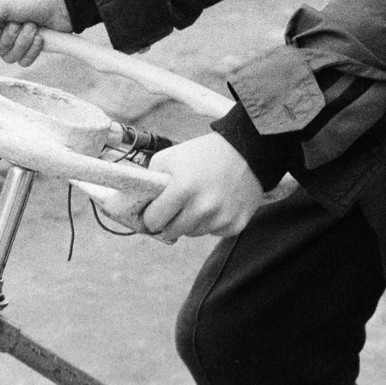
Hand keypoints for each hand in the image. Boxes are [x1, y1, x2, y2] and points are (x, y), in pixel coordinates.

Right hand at [0, 0, 71, 66]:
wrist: (61, 4)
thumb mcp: (0, 5)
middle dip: (6, 40)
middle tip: (16, 24)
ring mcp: (12, 41)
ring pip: (7, 59)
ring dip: (22, 43)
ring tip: (32, 26)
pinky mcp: (28, 50)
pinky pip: (23, 62)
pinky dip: (32, 51)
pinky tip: (39, 37)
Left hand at [140, 133, 263, 240]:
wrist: (247, 151)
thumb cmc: (203, 154)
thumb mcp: (170, 157)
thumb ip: (150, 181)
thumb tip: (138, 206)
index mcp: (182, 189)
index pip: (153, 221)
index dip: (150, 216)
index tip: (153, 211)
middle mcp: (202, 207)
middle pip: (172, 232)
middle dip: (169, 221)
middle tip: (175, 207)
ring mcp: (221, 218)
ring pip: (193, 233)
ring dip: (191, 222)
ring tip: (199, 200)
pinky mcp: (236, 225)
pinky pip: (214, 233)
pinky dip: (212, 223)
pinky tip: (217, 204)